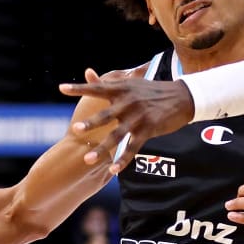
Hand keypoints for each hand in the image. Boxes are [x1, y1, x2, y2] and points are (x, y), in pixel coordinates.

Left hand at [59, 68, 193, 173]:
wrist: (183, 97)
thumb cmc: (153, 90)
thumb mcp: (131, 83)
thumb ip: (108, 81)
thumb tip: (87, 72)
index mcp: (122, 89)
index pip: (97, 88)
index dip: (79, 88)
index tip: (61, 88)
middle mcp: (129, 102)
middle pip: (106, 114)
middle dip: (90, 123)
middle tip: (75, 129)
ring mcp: (139, 117)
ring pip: (117, 136)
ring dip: (101, 148)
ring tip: (87, 159)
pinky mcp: (148, 129)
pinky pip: (133, 148)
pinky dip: (122, 160)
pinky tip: (113, 170)